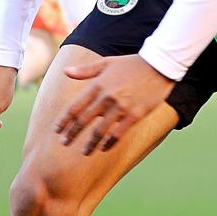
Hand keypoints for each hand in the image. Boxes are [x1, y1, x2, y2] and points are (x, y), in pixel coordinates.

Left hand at [55, 54, 174, 154]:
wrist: (159, 65)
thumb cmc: (131, 64)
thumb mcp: (106, 63)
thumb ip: (85, 71)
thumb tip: (66, 71)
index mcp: (97, 85)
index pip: (75, 107)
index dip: (64, 120)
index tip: (57, 130)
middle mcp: (106, 97)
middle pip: (84, 120)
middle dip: (72, 133)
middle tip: (64, 143)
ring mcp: (121, 107)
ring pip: (100, 130)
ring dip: (90, 143)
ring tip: (85, 152)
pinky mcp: (135, 115)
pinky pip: (119, 133)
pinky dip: (110, 142)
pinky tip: (104, 148)